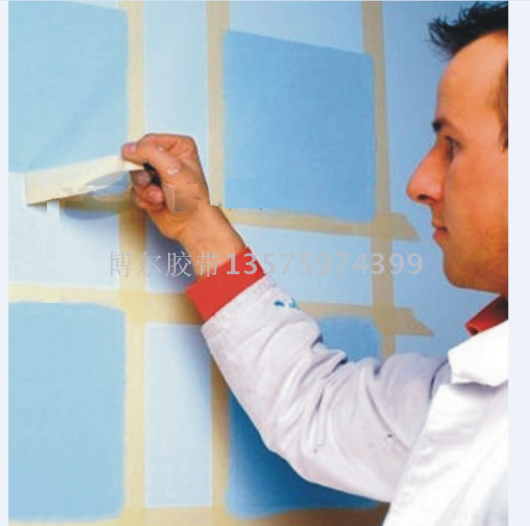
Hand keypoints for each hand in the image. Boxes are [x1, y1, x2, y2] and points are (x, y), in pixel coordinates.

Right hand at [122, 133, 244, 276]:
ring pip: (135, 177)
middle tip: (155, 182)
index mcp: (178, 147)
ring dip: (146, 190)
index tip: (146, 166)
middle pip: (137, 159)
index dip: (142, 154)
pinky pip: (135, 191)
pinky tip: (159, 203)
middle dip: (144, 176)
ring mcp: (158, 176)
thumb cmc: (193, 200)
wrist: (192, 225)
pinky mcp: (151, 191)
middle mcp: (168, 159)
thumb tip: (129, 148)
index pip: (148, 141)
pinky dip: (144, 200)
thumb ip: (149, 152)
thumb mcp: (173, 168)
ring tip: (161, 196)